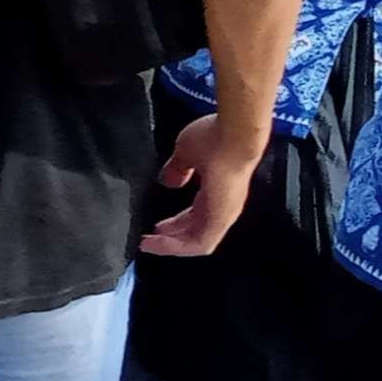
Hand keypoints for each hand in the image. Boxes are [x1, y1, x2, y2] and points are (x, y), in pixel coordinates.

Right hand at [139, 113, 263, 255]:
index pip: (194, 216)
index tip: (155, 226)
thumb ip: (177, 169)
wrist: (234, 134)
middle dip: (170, 238)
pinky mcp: (221, 218)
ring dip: (172, 245)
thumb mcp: (186, 152)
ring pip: (197, 242)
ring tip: (148, 245)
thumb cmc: (214, 137)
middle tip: (147, 240)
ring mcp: (224, 213)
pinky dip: (178, 246)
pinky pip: (200, 242)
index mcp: (216, 191)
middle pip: (195, 232)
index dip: (174, 223)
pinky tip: (158, 243)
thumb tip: (170, 181)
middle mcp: (223, 206)